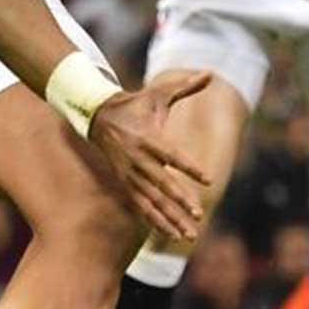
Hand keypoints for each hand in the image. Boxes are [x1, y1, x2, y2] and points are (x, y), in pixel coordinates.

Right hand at [88, 71, 212, 241]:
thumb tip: (211, 72)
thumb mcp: (158, 93)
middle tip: (198, 214)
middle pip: (162, 184)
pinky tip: (170, 234)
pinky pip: (141, 206)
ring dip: (170, 218)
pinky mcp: (125, 183)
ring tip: (188, 235)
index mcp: (149, 138)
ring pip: (152, 201)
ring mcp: (130, 174)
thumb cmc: (135, 104)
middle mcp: (139, 160)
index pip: (173, 156)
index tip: (207, 179)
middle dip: (180, 201)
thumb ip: (185, 87)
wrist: (97, 116)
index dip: (190, 168)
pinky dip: (155, 220)